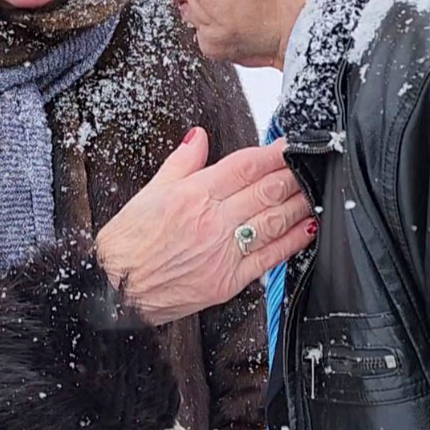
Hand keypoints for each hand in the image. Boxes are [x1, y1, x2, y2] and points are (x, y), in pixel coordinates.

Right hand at [95, 129, 313, 324]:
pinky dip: (292, 242)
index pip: (244, 166)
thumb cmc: (127, 244)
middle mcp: (211, 221)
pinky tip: (306, 229)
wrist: (113, 291)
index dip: (272, 152)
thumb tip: (198, 137)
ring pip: (274, 221)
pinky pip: (268, 258)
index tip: (289, 144)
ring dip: (300, 204)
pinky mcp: (228, 281)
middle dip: (293, 174)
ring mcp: (222, 252)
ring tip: (317, 191)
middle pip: (265, 191)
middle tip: (311, 162)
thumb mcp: (148, 193)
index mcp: (192, 195)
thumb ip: (180, 163)